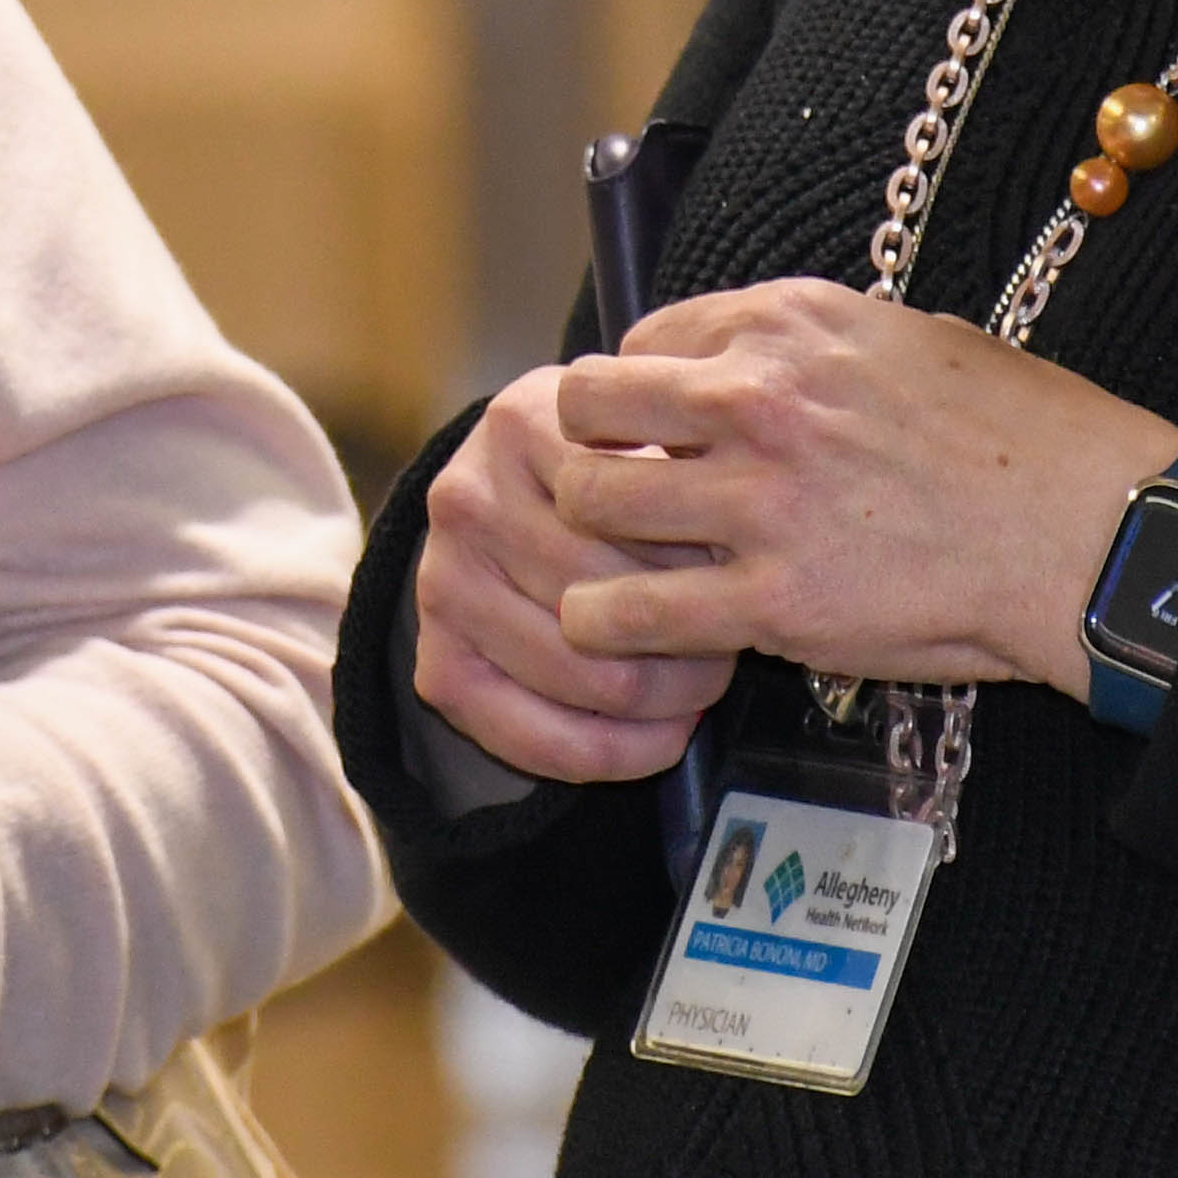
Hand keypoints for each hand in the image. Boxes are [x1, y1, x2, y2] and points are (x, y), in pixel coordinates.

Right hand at [411, 366, 743, 784]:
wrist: (513, 502)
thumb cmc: (605, 471)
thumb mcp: (645, 434)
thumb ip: (687, 465)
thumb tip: (734, 541)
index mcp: (521, 423)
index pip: (635, 510)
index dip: (705, 554)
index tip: (742, 572)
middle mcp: (467, 500)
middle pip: (610, 601)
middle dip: (692, 639)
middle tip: (732, 642)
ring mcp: (442, 584)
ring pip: (587, 678)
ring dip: (666, 700)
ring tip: (702, 685)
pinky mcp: (436, 662)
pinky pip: (539, 740)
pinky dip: (616, 754)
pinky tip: (662, 738)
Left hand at [544, 281, 1177, 698]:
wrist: (1090, 534)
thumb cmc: (1023, 436)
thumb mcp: (910, 337)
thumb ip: (812, 348)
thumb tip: (752, 358)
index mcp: (788, 325)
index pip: (643, 340)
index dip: (638, 392)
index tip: (651, 430)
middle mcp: (756, 398)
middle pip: (587, 405)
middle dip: (588, 447)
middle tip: (614, 491)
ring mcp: (758, 500)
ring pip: (589, 499)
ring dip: (586, 534)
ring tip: (610, 561)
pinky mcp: (772, 601)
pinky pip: (629, 610)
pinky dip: (603, 622)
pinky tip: (615, 628)